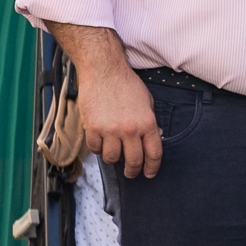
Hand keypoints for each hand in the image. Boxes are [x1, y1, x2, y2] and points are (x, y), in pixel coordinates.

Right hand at [78, 62, 162, 178]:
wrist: (104, 72)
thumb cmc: (126, 84)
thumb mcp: (147, 103)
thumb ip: (149, 122)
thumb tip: (152, 138)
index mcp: (147, 124)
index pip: (153, 154)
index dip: (152, 168)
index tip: (149, 174)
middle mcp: (130, 130)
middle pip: (133, 160)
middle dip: (133, 171)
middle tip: (131, 173)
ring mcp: (110, 130)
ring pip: (112, 158)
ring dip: (113, 159)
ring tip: (114, 154)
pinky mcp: (92, 128)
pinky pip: (95, 148)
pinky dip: (98, 149)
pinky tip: (101, 144)